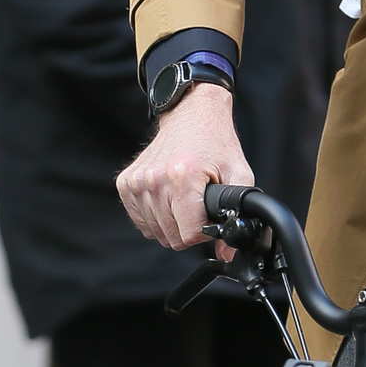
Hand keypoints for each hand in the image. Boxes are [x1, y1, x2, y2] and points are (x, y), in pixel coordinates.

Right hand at [116, 82, 251, 253]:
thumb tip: (227, 251)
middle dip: (188, 228)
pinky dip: (155, 216)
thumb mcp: (239, 176)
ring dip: (172, 222)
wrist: (192, 115)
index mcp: (183, 177)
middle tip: (197, 205)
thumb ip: (238, 215)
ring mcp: (137, 181)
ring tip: (183, 198)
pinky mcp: (126, 183)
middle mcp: (155, 179)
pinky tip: (168, 198)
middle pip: (172, 237)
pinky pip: (140, 221)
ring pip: (156, 232)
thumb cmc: (216, 143)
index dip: (204, 232)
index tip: (209, 215)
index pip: (189, 235)